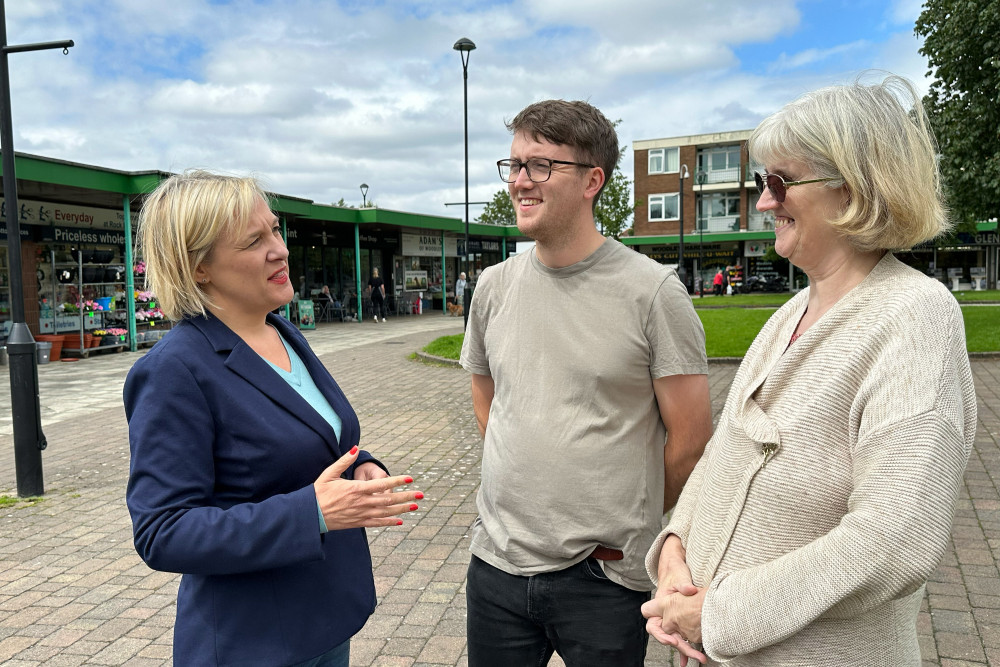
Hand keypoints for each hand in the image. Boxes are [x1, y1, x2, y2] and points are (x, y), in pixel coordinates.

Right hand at [314, 446, 420, 529]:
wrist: (309, 515)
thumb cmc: (318, 492)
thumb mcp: (330, 473)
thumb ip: (344, 460)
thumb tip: (355, 447)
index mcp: (355, 488)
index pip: (381, 484)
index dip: (397, 481)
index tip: (410, 478)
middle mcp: (361, 502)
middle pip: (388, 499)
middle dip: (406, 496)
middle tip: (421, 494)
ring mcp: (360, 514)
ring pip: (386, 512)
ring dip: (402, 509)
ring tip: (415, 506)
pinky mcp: (358, 523)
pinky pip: (377, 523)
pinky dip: (389, 522)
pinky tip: (400, 521)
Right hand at [640, 534, 706, 663]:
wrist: (676, 568)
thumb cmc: (676, 571)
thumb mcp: (680, 576)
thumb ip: (683, 584)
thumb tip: (690, 590)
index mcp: (659, 606)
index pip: (653, 625)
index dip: (661, 634)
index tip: (673, 639)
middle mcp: (663, 614)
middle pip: (665, 636)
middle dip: (678, 646)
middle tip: (691, 654)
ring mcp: (672, 618)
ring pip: (674, 638)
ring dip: (685, 650)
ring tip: (698, 659)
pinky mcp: (681, 620)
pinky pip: (682, 636)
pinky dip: (687, 647)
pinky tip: (694, 658)